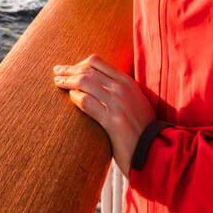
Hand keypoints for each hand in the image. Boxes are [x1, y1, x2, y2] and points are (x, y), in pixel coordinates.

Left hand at [53, 54, 154, 175]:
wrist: (155, 150)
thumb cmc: (142, 128)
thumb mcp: (136, 103)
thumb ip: (121, 92)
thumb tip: (99, 85)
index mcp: (128, 82)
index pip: (97, 62)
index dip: (79, 63)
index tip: (69, 68)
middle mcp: (122, 88)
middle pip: (87, 70)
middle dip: (69, 69)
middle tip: (56, 72)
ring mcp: (117, 103)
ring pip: (84, 83)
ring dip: (67, 82)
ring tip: (58, 83)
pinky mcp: (112, 120)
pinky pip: (86, 102)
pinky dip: (75, 98)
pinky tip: (70, 99)